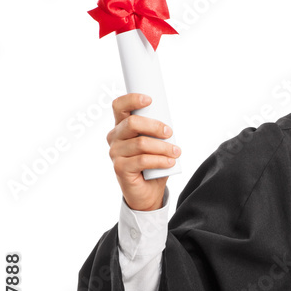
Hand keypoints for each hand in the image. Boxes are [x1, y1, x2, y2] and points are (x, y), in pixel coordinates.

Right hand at [107, 93, 177, 211]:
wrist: (148, 191)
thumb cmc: (153, 163)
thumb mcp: (156, 142)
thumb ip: (158, 130)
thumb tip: (170, 122)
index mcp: (121, 126)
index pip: (119, 106)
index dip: (132, 100)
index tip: (150, 100)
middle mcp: (114, 137)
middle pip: (132, 123)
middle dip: (155, 126)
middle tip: (170, 133)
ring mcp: (115, 153)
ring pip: (141, 143)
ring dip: (163, 147)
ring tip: (176, 152)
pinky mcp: (119, 168)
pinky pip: (143, 160)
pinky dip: (160, 160)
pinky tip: (170, 162)